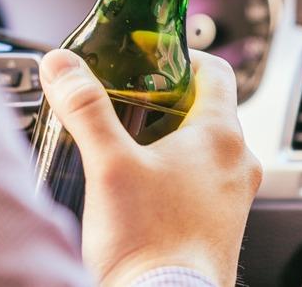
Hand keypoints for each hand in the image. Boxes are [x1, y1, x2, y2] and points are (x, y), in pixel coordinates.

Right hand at [39, 49, 261, 286]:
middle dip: (166, 102)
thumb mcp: (108, 164)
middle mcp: (238, 163)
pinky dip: (179, 174)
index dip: (181, 57)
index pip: (215, 69)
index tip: (152, 59)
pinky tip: (145, 189)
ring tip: (131, 148)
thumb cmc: (149, 243)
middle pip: (207, 108)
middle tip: (128, 105)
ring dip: (171, 139)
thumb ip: (85, 108)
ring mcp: (235, 196)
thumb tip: (62, 64)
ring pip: (206, 148)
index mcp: (221, 135)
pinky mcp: (223, 225)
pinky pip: (206, 182)